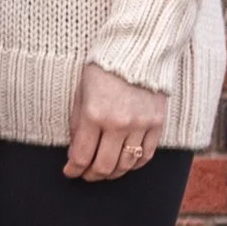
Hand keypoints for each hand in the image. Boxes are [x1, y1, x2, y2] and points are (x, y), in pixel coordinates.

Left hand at [65, 60, 169, 183]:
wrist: (137, 50)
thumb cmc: (103, 69)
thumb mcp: (80, 93)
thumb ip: (76, 124)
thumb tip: (74, 152)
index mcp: (94, 114)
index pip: (81, 156)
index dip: (73, 170)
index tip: (69, 172)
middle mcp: (118, 123)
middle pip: (104, 166)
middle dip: (91, 175)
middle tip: (86, 175)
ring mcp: (141, 125)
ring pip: (126, 165)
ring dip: (113, 173)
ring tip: (104, 171)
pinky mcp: (157, 124)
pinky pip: (147, 155)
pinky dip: (135, 165)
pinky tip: (125, 163)